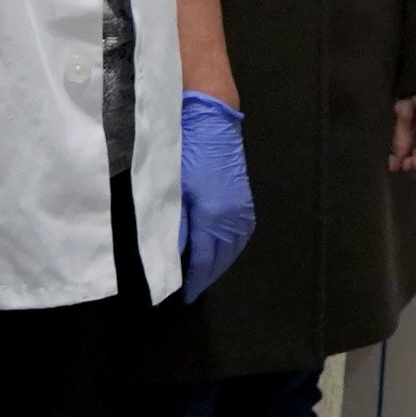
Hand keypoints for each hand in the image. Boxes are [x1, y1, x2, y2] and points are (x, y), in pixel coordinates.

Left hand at [179, 90, 257, 299]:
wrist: (212, 120)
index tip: (184, 295)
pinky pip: (242, 235)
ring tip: (208, 274)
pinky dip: (232, 248)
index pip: (204, 259)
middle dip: (209, 275)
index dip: (194, 279)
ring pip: (235, 247)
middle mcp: (233, 218)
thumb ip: (174, 225)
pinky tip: (224, 250)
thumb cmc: (187, 153)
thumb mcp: (173, 189)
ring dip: (222, 263)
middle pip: (223, 257)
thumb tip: (169, 255)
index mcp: (214, 217)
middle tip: (195, 290)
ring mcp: (242, 209)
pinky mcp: (245, 199)